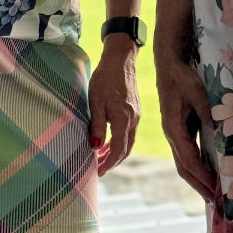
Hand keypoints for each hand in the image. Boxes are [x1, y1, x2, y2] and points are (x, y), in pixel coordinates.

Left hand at [88, 38, 139, 174]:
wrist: (120, 60)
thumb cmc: (105, 78)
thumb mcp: (96, 102)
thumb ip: (97, 125)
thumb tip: (96, 147)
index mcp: (123, 119)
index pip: (118, 149)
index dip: (108, 163)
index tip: (98, 171)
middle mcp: (133, 120)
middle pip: (126, 149)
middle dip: (113, 161)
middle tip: (100, 169)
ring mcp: (136, 115)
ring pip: (129, 142)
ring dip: (117, 152)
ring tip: (102, 158)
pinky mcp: (136, 110)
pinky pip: (130, 132)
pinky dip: (120, 141)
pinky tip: (109, 141)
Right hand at [155, 52, 215, 200]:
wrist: (169, 62)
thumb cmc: (184, 76)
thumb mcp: (199, 93)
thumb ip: (209, 115)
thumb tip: (222, 135)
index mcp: (174, 129)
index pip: (189, 161)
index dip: (203, 178)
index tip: (216, 192)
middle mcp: (173, 135)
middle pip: (184, 168)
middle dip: (200, 186)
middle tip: (217, 203)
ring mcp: (175, 133)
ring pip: (185, 163)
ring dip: (199, 179)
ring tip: (214, 193)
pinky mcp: (180, 128)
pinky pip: (189, 153)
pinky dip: (199, 166)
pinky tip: (211, 170)